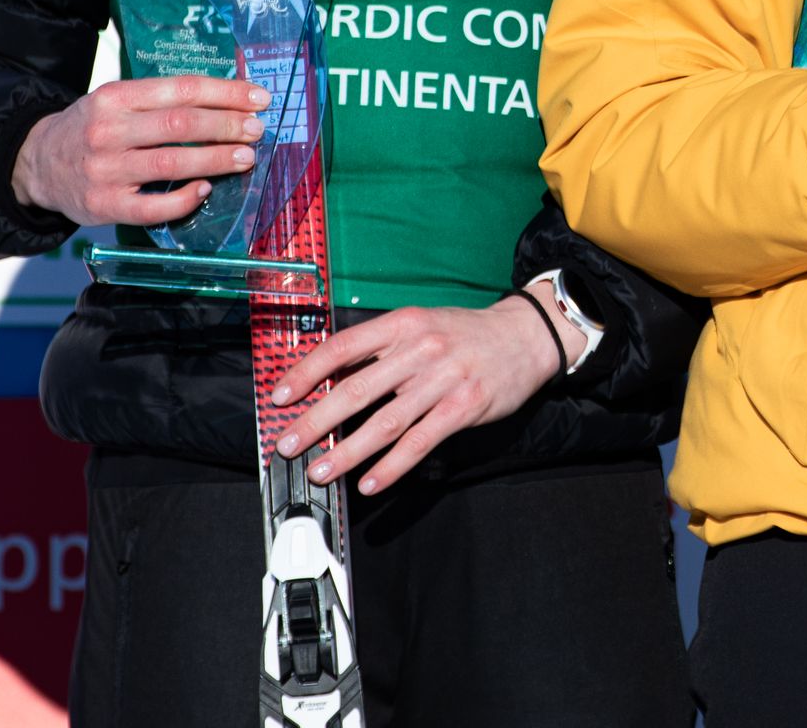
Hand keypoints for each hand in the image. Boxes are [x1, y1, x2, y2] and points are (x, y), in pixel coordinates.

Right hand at [11, 74, 267, 227]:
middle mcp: (107, 131)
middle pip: (180, 124)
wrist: (37, 163)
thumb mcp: (117, 100)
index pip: (181, 89)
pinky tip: (205, 189)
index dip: (226, 93)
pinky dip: (184, 199)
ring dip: (216, 159)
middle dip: (227, 126)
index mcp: (115, 97)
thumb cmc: (92, 127)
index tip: (258, 98)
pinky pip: (153, 207)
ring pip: (171, 163)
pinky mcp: (104, 205)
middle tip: (257, 130)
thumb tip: (229, 99)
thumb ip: (162, 99)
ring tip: (246, 157)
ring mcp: (105, 170)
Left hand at [268, 298, 562, 495]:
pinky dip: (392, 466)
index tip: (280, 396)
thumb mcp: (421, 326)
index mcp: (403, 324)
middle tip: (288, 444)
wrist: (526, 335)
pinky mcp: (464, 407)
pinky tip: (370, 481)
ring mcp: (443, 380)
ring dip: (347, 451)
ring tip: (321, 470)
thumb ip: (381, 350)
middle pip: (357, 390)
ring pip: (385, 421)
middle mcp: (420, 349)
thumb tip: (331, 381)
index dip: (307, 373)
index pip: (342, 347)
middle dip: (315, 421)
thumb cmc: (465, 334)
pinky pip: (420, 442)